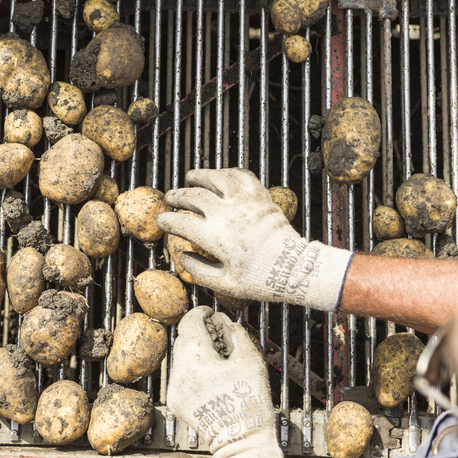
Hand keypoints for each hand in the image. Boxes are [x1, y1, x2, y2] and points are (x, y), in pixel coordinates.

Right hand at [156, 168, 351, 312]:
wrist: (295, 269)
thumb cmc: (262, 280)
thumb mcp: (226, 285)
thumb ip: (199, 271)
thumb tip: (183, 257)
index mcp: (215, 238)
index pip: (181, 223)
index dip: (166, 220)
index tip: (161, 220)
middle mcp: (227, 215)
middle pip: (194, 196)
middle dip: (177, 195)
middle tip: (170, 197)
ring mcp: (245, 203)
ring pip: (216, 178)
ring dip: (201, 176)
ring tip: (191, 176)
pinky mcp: (261, 197)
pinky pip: (242, 176)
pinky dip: (228, 173)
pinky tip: (222, 175)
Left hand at [167, 306, 283, 457]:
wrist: (241, 441)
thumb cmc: (249, 404)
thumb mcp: (251, 362)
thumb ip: (237, 335)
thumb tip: (226, 322)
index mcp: (197, 361)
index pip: (190, 324)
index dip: (199, 313)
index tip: (208, 312)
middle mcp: (180, 374)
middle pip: (182, 339)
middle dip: (196, 331)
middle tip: (214, 330)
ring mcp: (176, 389)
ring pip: (179, 357)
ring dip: (193, 350)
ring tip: (214, 353)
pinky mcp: (176, 401)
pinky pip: (179, 375)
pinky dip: (190, 369)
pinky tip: (208, 373)